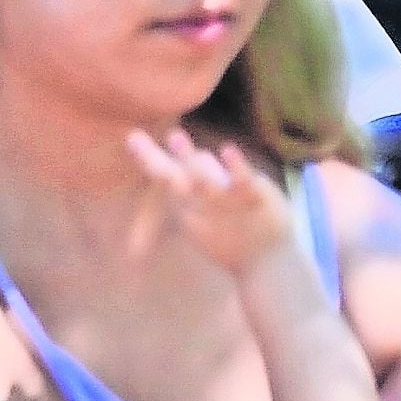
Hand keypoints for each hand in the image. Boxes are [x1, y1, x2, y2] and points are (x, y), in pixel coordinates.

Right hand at [126, 130, 292, 275]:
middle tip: (134, 138)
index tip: (133, 137)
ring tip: (175, 136)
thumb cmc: (236, 237)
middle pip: (174, 180)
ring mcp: (226, 203)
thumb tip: (200, 153)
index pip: (165, 178)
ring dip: (189, 159)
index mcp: (188, 209)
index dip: (148, 158)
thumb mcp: (213, 212)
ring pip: (204, 180)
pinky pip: (242, 182)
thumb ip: (206, 179)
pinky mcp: (253, 199)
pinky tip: (228, 149)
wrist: (267, 264)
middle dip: (154, 159)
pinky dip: (235, 166)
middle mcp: (202, 206)